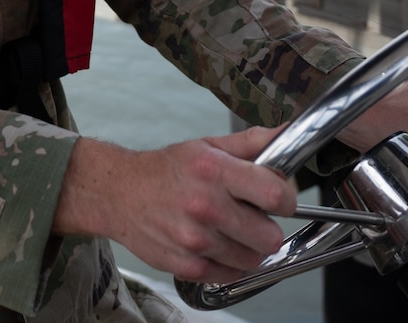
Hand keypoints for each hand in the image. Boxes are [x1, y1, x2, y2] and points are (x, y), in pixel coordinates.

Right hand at [54, 130, 297, 281]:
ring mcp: (195, 240)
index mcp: (214, 170)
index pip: (277, 195)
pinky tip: (214, 243)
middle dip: (266, 226)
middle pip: (271, 236)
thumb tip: (288, 133)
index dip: (285, 198)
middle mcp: (205, 206)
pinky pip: (231, 274)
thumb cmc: (166, 170)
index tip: (277, 197)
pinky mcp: (187, 266)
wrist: (118, 193)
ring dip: (247, 246)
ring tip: (228, 229)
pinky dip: (228, 262)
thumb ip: (252, 142)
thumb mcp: (208, 146)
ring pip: (254, 259)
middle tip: (250, 215)